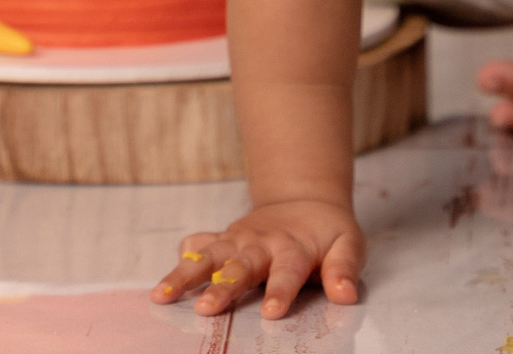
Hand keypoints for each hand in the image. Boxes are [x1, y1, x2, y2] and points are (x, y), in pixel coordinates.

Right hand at [151, 198, 364, 318]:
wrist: (305, 198)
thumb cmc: (327, 231)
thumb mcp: (349, 244)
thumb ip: (345, 269)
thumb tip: (345, 295)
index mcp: (293, 248)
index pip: (286, 272)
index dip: (280, 292)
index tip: (271, 312)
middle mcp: (261, 243)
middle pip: (240, 267)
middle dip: (222, 287)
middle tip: (207, 309)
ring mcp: (237, 239)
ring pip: (208, 257)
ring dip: (186, 275)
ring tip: (163, 296)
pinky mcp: (223, 239)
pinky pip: (198, 244)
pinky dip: (183, 258)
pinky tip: (165, 281)